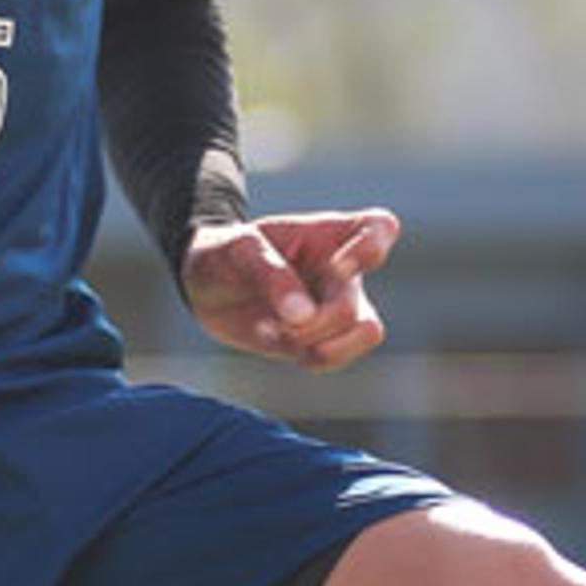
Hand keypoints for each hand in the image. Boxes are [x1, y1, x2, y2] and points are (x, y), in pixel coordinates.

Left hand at [181, 206, 399, 371]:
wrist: (204, 284)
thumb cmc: (225, 252)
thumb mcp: (238, 249)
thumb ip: (271, 274)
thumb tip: (304, 316)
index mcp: (330, 234)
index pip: (380, 228)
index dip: (370, 249)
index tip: (335, 267)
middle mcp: (342, 271)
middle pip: (357, 304)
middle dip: (319, 322)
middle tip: (282, 321)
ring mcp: (334, 306)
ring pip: (365, 333)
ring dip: (322, 344)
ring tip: (281, 335)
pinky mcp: (318, 338)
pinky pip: (334, 357)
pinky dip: (306, 356)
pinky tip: (274, 340)